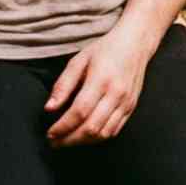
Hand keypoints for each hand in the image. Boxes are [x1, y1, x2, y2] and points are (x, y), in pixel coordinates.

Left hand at [44, 24, 151, 146]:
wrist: (136, 43)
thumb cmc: (106, 49)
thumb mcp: (79, 60)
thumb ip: (63, 85)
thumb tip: (49, 108)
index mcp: (101, 79)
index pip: (79, 111)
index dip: (62, 127)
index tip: (50, 133)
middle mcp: (116, 93)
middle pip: (91, 127)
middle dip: (69, 139)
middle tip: (55, 142)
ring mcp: (126, 101)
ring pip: (103, 133)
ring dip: (83, 142)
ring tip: (68, 140)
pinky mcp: (132, 106)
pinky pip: (114, 130)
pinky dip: (98, 137)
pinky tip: (86, 134)